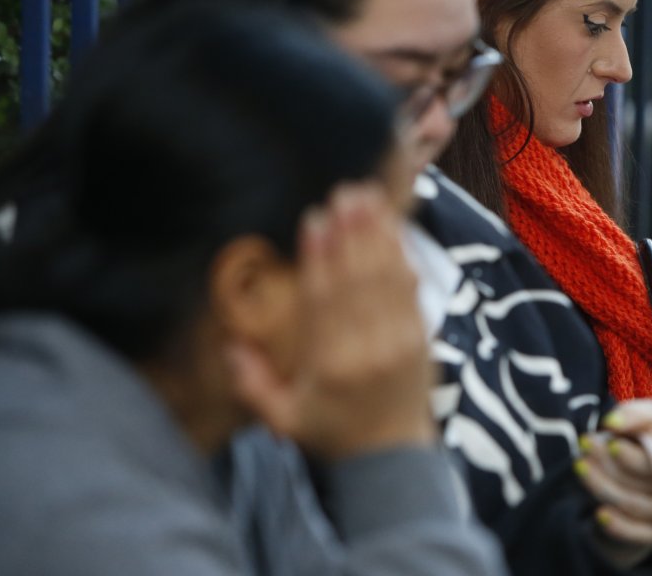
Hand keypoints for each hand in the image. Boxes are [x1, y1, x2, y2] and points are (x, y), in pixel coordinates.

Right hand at [227, 183, 434, 460]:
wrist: (394, 461)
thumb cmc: (332, 435)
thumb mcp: (282, 420)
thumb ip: (252, 385)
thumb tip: (229, 345)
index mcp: (331, 367)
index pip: (323, 301)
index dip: (319, 257)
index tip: (314, 218)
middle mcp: (368, 350)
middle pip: (358, 280)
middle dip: (352, 232)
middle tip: (344, 190)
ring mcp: (400, 342)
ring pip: (388, 278)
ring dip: (378, 233)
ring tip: (367, 195)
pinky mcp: (423, 338)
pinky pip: (412, 290)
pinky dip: (403, 256)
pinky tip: (393, 227)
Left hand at [576, 400, 651, 566]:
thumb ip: (635, 414)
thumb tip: (611, 423)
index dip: (634, 457)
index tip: (610, 442)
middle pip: (644, 484)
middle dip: (610, 465)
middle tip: (585, 444)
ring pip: (635, 506)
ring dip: (603, 487)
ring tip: (580, 466)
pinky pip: (638, 535)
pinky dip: (618, 527)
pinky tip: (598, 514)